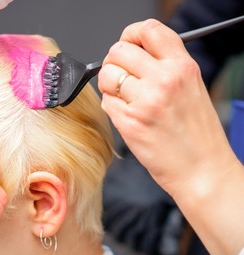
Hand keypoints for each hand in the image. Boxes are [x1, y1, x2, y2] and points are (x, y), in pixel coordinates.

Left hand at [98, 19, 236, 196]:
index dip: (130, 34)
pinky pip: (106, 102)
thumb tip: (133, 54)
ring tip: (126, 99)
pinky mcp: (129, 122)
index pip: (148, 30)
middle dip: (114, 62)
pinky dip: (112, 107)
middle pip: (118, 51)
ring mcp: (145, 101)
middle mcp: (164, 79)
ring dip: (110, 86)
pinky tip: (129, 116)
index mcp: (182, 66)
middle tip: (121, 75)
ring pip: (106, 76)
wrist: (201, 170)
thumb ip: (164, 66)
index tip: (126, 45)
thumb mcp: (191, 87)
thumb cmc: (197, 132)